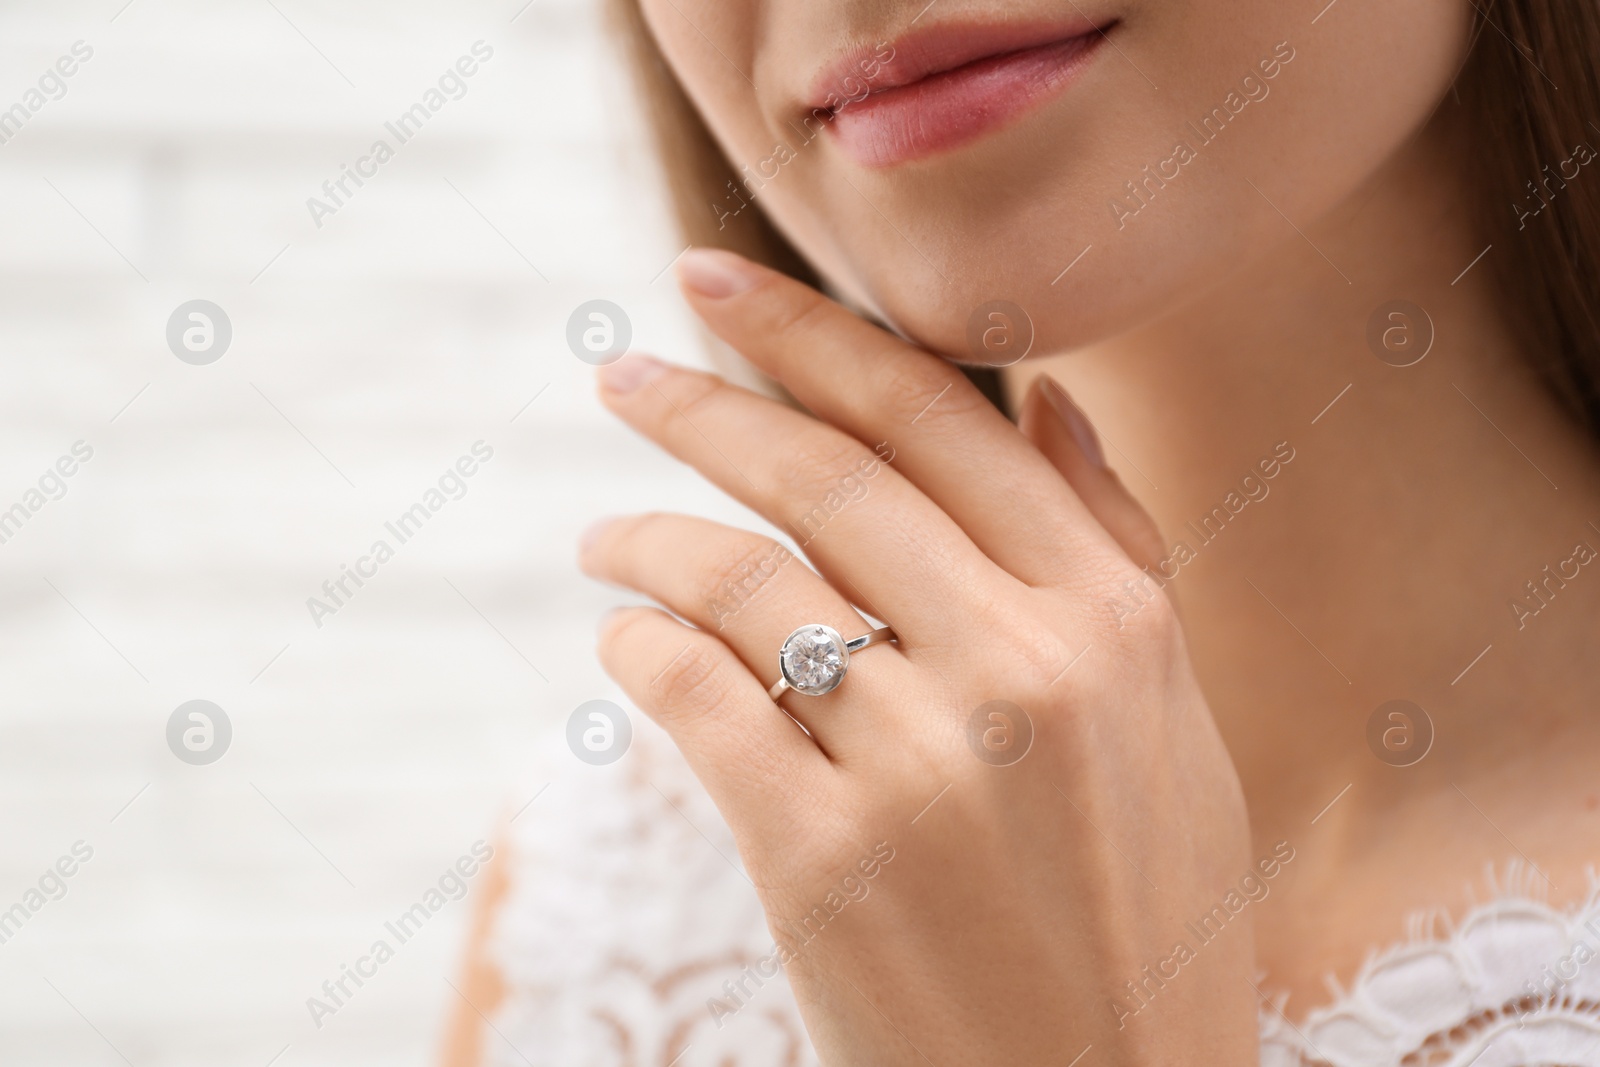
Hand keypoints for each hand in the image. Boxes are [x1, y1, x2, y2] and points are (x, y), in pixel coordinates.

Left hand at [581, 248, 1257, 1064]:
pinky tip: (628, 642)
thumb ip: (1117, 549)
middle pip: (823, 478)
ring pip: (739, 580)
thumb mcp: (1175, 723)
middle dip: (701, 404)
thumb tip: (1045, 397)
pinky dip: (640, 646)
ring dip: (645, 541)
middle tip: (621, 373)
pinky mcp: (823, 860)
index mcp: (1116, 620)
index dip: (810, 334)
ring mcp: (921, 765)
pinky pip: (694, 698)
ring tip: (604, 540)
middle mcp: (1025, 669)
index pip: (937, 422)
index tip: (716, 285)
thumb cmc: (1142, 913)